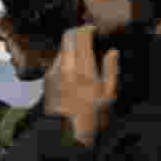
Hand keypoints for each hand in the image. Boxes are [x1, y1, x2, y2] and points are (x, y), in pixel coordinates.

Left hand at [43, 25, 118, 146]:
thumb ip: (111, 70)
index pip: (80, 37)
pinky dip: (65, 58)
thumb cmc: (91, 115)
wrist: (66, 131)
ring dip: (71, 45)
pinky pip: (56, 60)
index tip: (93, 29)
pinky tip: (73, 68)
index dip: (87, 29)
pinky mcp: (47, 77)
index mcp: (84, 70)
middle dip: (77, 32)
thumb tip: (112, 52)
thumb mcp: (109, 94)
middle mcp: (66, 67)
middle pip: (67, 36)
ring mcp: (54, 71)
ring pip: (61, 47)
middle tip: (87, 35)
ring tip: (83, 54)